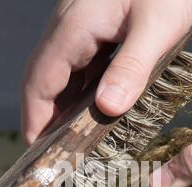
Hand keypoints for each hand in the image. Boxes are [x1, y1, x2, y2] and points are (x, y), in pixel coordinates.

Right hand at [21, 0, 191, 144]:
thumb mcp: (157, 26)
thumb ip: (131, 67)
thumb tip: (107, 108)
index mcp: (73, 29)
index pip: (38, 83)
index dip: (34, 120)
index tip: (38, 152)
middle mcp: (68, 30)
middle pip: (42, 82)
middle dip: (44, 120)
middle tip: (58, 154)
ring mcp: (79, 30)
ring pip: (60, 77)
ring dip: (61, 110)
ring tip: (73, 141)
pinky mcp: (94, 32)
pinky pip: (78, 69)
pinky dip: (79, 95)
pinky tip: (91, 112)